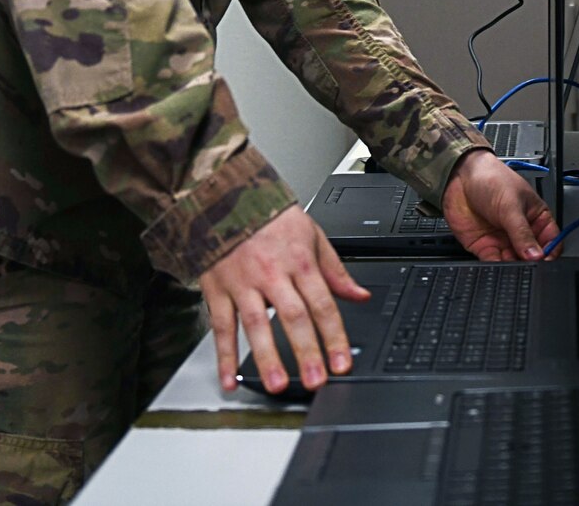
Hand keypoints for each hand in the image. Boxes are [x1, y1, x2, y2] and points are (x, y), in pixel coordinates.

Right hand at [198, 206, 369, 394]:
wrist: (226, 195)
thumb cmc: (271, 217)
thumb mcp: (312, 235)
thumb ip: (335, 271)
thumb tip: (360, 295)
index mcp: (300, 261)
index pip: (322, 304)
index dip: (334, 336)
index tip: (341, 364)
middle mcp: (272, 273)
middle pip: (292, 316)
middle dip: (305, 351)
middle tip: (315, 381)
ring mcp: (243, 282)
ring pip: (255, 324)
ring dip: (266, 357)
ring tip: (277, 384)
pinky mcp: (217, 289)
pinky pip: (220, 326)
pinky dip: (223, 356)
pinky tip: (229, 380)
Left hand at [442, 150, 558, 261]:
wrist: (459, 176)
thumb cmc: (490, 178)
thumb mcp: (511, 205)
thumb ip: (522, 233)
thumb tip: (536, 255)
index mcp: (535, 217)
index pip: (551, 241)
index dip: (550, 252)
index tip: (545, 259)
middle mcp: (520, 231)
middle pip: (532, 256)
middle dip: (531, 263)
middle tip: (528, 265)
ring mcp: (503, 240)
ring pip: (514, 262)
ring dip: (514, 267)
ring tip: (513, 265)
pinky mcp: (485, 246)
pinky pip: (494, 263)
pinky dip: (496, 268)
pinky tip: (498, 266)